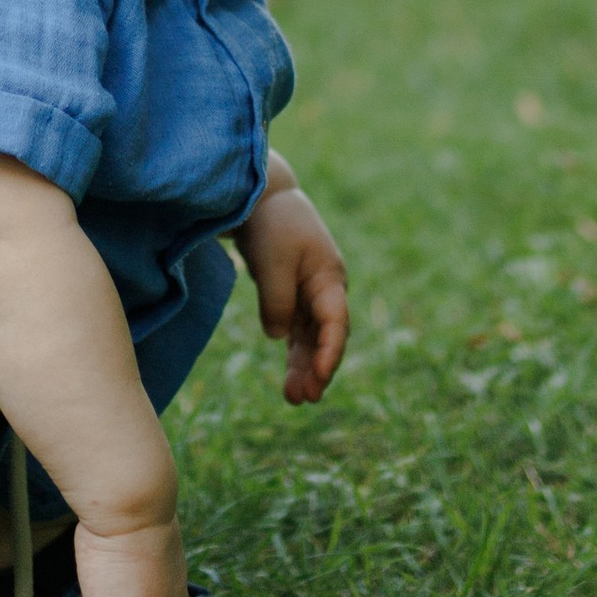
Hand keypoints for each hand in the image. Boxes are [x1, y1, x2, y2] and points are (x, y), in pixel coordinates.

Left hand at [236, 169, 349, 402]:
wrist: (261, 197)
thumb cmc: (271, 225)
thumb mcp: (272, 262)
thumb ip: (277, 302)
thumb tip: (278, 337)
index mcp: (329, 277)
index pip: (335, 322)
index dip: (329, 352)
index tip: (318, 376)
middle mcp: (326, 289)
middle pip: (326, 336)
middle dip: (316, 369)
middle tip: (304, 399)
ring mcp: (311, 293)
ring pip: (311, 338)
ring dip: (304, 367)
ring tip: (294, 399)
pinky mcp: (293, 294)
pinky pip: (298, 331)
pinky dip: (294, 352)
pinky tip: (290, 377)